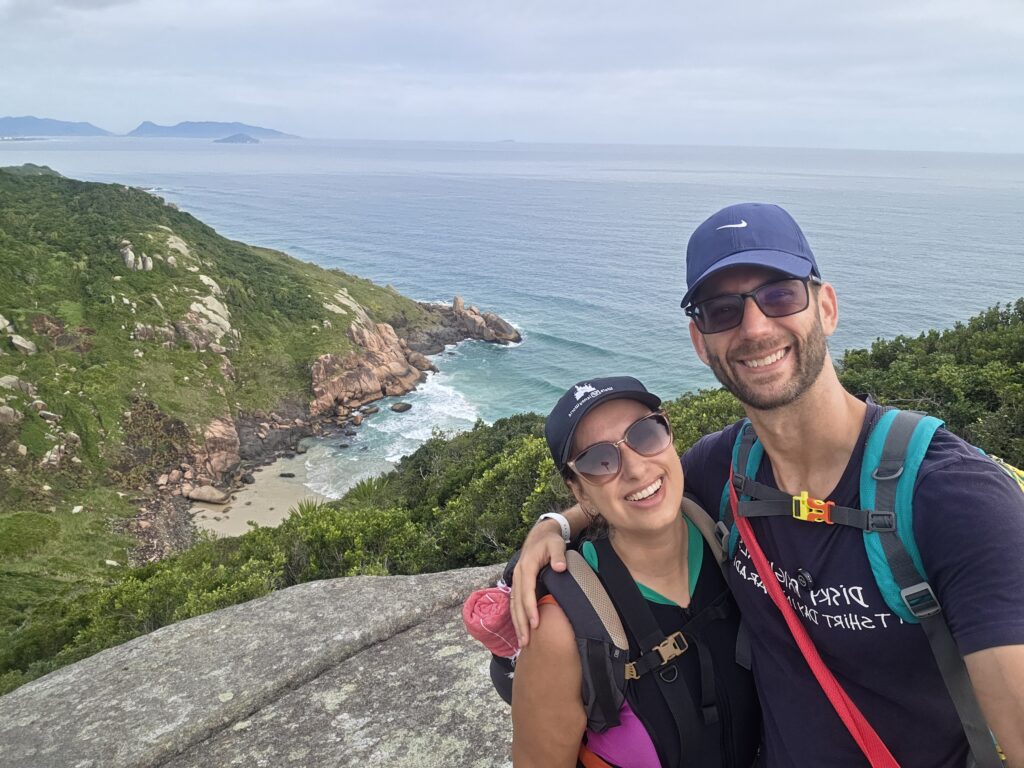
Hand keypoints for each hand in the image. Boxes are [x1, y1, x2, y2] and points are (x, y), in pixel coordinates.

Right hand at [511, 519, 566, 646]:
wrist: (540, 535)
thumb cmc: (550, 541)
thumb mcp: (557, 544)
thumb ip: (558, 555)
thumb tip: (559, 567)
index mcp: (527, 567)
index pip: (527, 591)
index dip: (530, 608)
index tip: (535, 624)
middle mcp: (518, 575)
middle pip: (517, 602)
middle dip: (521, 623)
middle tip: (526, 641)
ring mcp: (517, 580)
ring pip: (514, 605)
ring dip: (517, 623)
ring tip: (522, 641)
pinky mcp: (519, 584)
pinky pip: (515, 603)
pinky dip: (517, 617)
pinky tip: (521, 629)